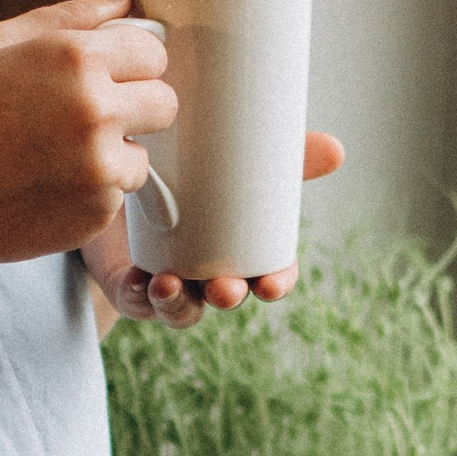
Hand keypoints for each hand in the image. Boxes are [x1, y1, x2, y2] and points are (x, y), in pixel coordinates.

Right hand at [0, 0, 178, 284]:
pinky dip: (92, 192)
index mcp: (74, 56)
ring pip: (144, 154)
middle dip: (136, 107)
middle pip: (165, 102)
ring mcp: (100, 167)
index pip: (153, 50)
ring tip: (56, 157)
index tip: (107, 74)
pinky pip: (118, 195)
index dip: (130, 63)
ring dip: (115, 154)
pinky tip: (45, 186)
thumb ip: (69, 18)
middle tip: (88, 118)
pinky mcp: (96, 214)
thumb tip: (127, 4)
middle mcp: (96, 110)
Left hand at [83, 132, 346, 327]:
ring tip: (170, 285)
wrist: (118, 168)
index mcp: (238, 251)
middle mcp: (205, 271)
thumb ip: (279, 155)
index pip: (267, 277)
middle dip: (227, 296)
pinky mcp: (126, 279)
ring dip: (178, 303)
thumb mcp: (231, 158)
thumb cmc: (189, 168)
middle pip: (224, 295)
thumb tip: (338, 149)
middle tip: (225, 287)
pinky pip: (133, 298)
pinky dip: (137, 293)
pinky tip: (138, 280)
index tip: (271, 284)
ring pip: (179, 306)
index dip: (274, 285)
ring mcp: (166, 279)